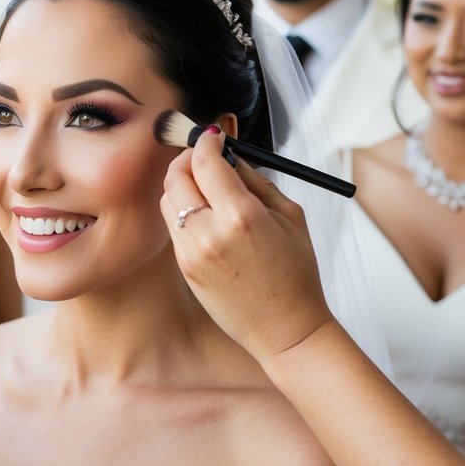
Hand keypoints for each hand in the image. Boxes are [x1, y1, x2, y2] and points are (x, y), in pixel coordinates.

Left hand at [160, 127, 333, 359]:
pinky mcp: (184, 268)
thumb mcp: (290, 216)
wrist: (285, 329)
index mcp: (241, 216)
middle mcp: (210, 233)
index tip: (212, 137)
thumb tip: (231, 157)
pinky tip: (204, 216)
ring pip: (168, 201)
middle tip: (203, 157)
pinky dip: (183, 212)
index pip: (206, 162)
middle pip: (176, 177)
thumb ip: (256, 181)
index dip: (206, 142)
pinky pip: (174, 227)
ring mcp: (192, 253)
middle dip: (188, 159)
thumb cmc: (296, 273)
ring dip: (182, 185)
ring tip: (205, 187)